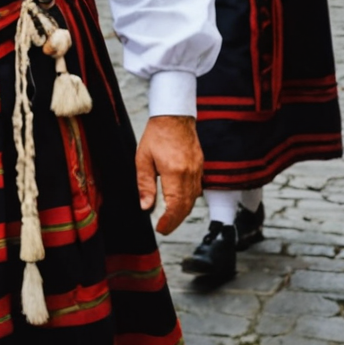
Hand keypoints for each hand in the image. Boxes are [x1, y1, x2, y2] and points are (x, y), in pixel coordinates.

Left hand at [135, 115, 201, 235]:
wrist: (174, 116)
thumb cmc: (157, 134)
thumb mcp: (143, 159)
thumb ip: (145, 184)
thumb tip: (146, 206)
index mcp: (174, 172)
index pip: (175, 205)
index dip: (169, 221)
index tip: (160, 228)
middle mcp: (189, 173)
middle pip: (186, 207)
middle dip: (175, 221)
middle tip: (163, 228)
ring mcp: (197, 169)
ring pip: (193, 199)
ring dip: (182, 212)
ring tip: (169, 218)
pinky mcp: (200, 166)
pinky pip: (197, 189)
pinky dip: (188, 199)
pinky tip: (179, 201)